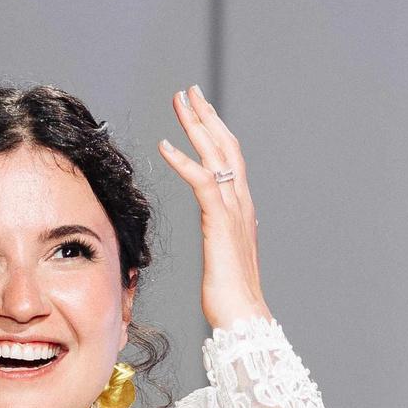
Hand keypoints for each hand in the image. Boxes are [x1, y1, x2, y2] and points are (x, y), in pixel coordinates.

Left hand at [158, 86, 269, 331]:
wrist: (243, 315)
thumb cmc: (231, 297)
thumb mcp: (223, 257)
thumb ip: (221, 237)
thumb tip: (217, 237)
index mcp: (241, 209)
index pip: (230, 159)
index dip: (216, 132)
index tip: (201, 111)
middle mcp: (241, 203)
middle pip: (225, 147)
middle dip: (206, 116)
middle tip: (189, 91)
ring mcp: (233, 210)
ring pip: (215, 155)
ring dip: (196, 125)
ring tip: (180, 101)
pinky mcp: (219, 222)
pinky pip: (201, 182)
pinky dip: (183, 161)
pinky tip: (164, 145)